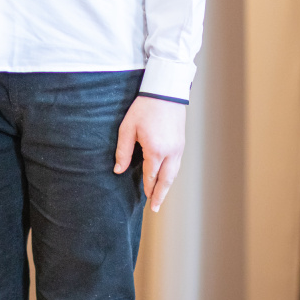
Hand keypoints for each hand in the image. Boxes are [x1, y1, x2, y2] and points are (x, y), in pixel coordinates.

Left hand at [113, 94, 185, 211]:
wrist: (165, 91)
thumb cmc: (144, 108)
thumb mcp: (127, 128)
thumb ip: (123, 151)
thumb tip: (118, 170)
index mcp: (155, 150)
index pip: (150, 175)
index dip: (147, 187)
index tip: (145, 199)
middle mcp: (170, 152)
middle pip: (166, 180)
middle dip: (160, 195)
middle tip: (155, 208)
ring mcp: (178, 147)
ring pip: (174, 173)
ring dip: (167, 186)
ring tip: (161, 196)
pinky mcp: (181, 142)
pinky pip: (177, 164)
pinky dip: (172, 174)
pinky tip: (167, 177)